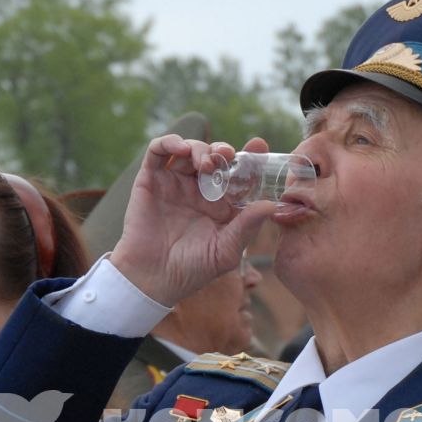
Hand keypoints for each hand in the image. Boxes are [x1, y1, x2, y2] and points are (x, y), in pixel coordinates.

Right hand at [110, 135, 280, 308]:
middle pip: (215, 156)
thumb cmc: (192, 270)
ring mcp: (175, 183)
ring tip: (205, 163)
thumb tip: (271, 204)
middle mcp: (199, 190)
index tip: (258, 146)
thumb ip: (247, 227)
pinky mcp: (150, 180)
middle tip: (226, 156)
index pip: (239, 174)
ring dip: (200, 148)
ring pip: (189, 149)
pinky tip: (181, 149)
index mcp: (221, 204)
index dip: (250, 158)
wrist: (153, 280)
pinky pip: (158, 151)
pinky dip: (169, 142)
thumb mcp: (226, 251)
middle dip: (223, 151)